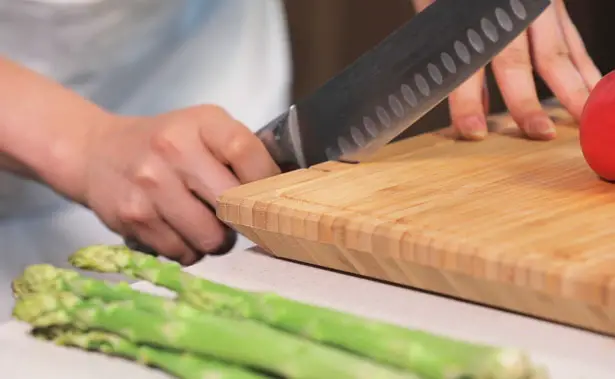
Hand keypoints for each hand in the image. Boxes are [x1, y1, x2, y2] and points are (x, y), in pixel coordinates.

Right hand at [82, 105, 279, 264]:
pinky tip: (177, 230)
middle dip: (240, 220)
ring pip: (209, 239)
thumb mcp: (203, 130)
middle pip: (232, 205)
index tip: (267, 198)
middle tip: (233, 218)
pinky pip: (180, 253)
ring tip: (203, 225)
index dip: (265, 183)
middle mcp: (173, 148)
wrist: (97, 153)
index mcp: (201, 122)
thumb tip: (282, 191)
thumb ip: (240, 153)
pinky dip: (185, 250)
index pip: (248, 154)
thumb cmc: (164, 144)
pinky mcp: (132, 217)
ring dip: (213, 241)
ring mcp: (150, 184)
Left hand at [411, 0, 601, 139]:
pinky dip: (585, 68)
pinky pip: (572, 41)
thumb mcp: (439, 14)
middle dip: (526, 100)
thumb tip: (477, 108)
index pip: (465, 64)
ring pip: (555, 51)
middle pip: (515, 60)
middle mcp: (506, 9)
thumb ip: (457, 59)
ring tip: (581, 121)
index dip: (468, 100)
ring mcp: (534, 6)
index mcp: (468, 15)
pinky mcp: (553, 6)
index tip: (473, 130)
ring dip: (570, 88)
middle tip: (537, 132)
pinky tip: (595, 91)